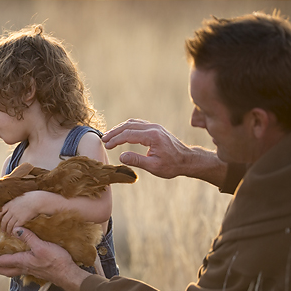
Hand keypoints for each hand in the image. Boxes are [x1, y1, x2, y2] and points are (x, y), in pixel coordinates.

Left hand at [0, 191, 56, 233]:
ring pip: (9, 225)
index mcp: (10, 204)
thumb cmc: (31, 197)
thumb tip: (14, 205)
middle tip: (3, 230)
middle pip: (4, 220)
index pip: (1, 211)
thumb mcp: (19, 198)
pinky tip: (14, 233)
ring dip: (8, 230)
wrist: (37, 200)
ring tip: (8, 234)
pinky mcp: (21, 220)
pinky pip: (15, 227)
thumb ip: (15, 203)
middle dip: (2, 226)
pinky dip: (14, 231)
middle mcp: (11, 210)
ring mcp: (16, 215)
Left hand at [0, 227, 92, 290]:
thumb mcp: (42, 246)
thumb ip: (28, 237)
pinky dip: (13, 266)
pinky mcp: (35, 271)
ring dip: (3, 267)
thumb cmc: (55, 261)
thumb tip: (16, 228)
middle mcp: (23, 268)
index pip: (1, 261)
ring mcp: (29, 271)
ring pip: (11, 271)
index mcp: (21, 262)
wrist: (67, 274)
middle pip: (3, 270)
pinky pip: (19, 269)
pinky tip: (17, 261)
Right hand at [102, 119, 225, 184]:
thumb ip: (136, 161)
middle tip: (104, 139)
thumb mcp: (154, 166)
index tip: (106, 145)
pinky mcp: (155, 129)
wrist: (187, 160)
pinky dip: (127, 127)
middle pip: (129, 125)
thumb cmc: (172, 165)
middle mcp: (153, 128)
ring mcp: (155, 127)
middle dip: (115, 132)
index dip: (115, 139)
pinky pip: (138, 124)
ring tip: (110, 136)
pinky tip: (122, 133)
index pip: (128, 134)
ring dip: (120, 128)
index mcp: (152, 136)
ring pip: (133, 123)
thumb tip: (121, 156)